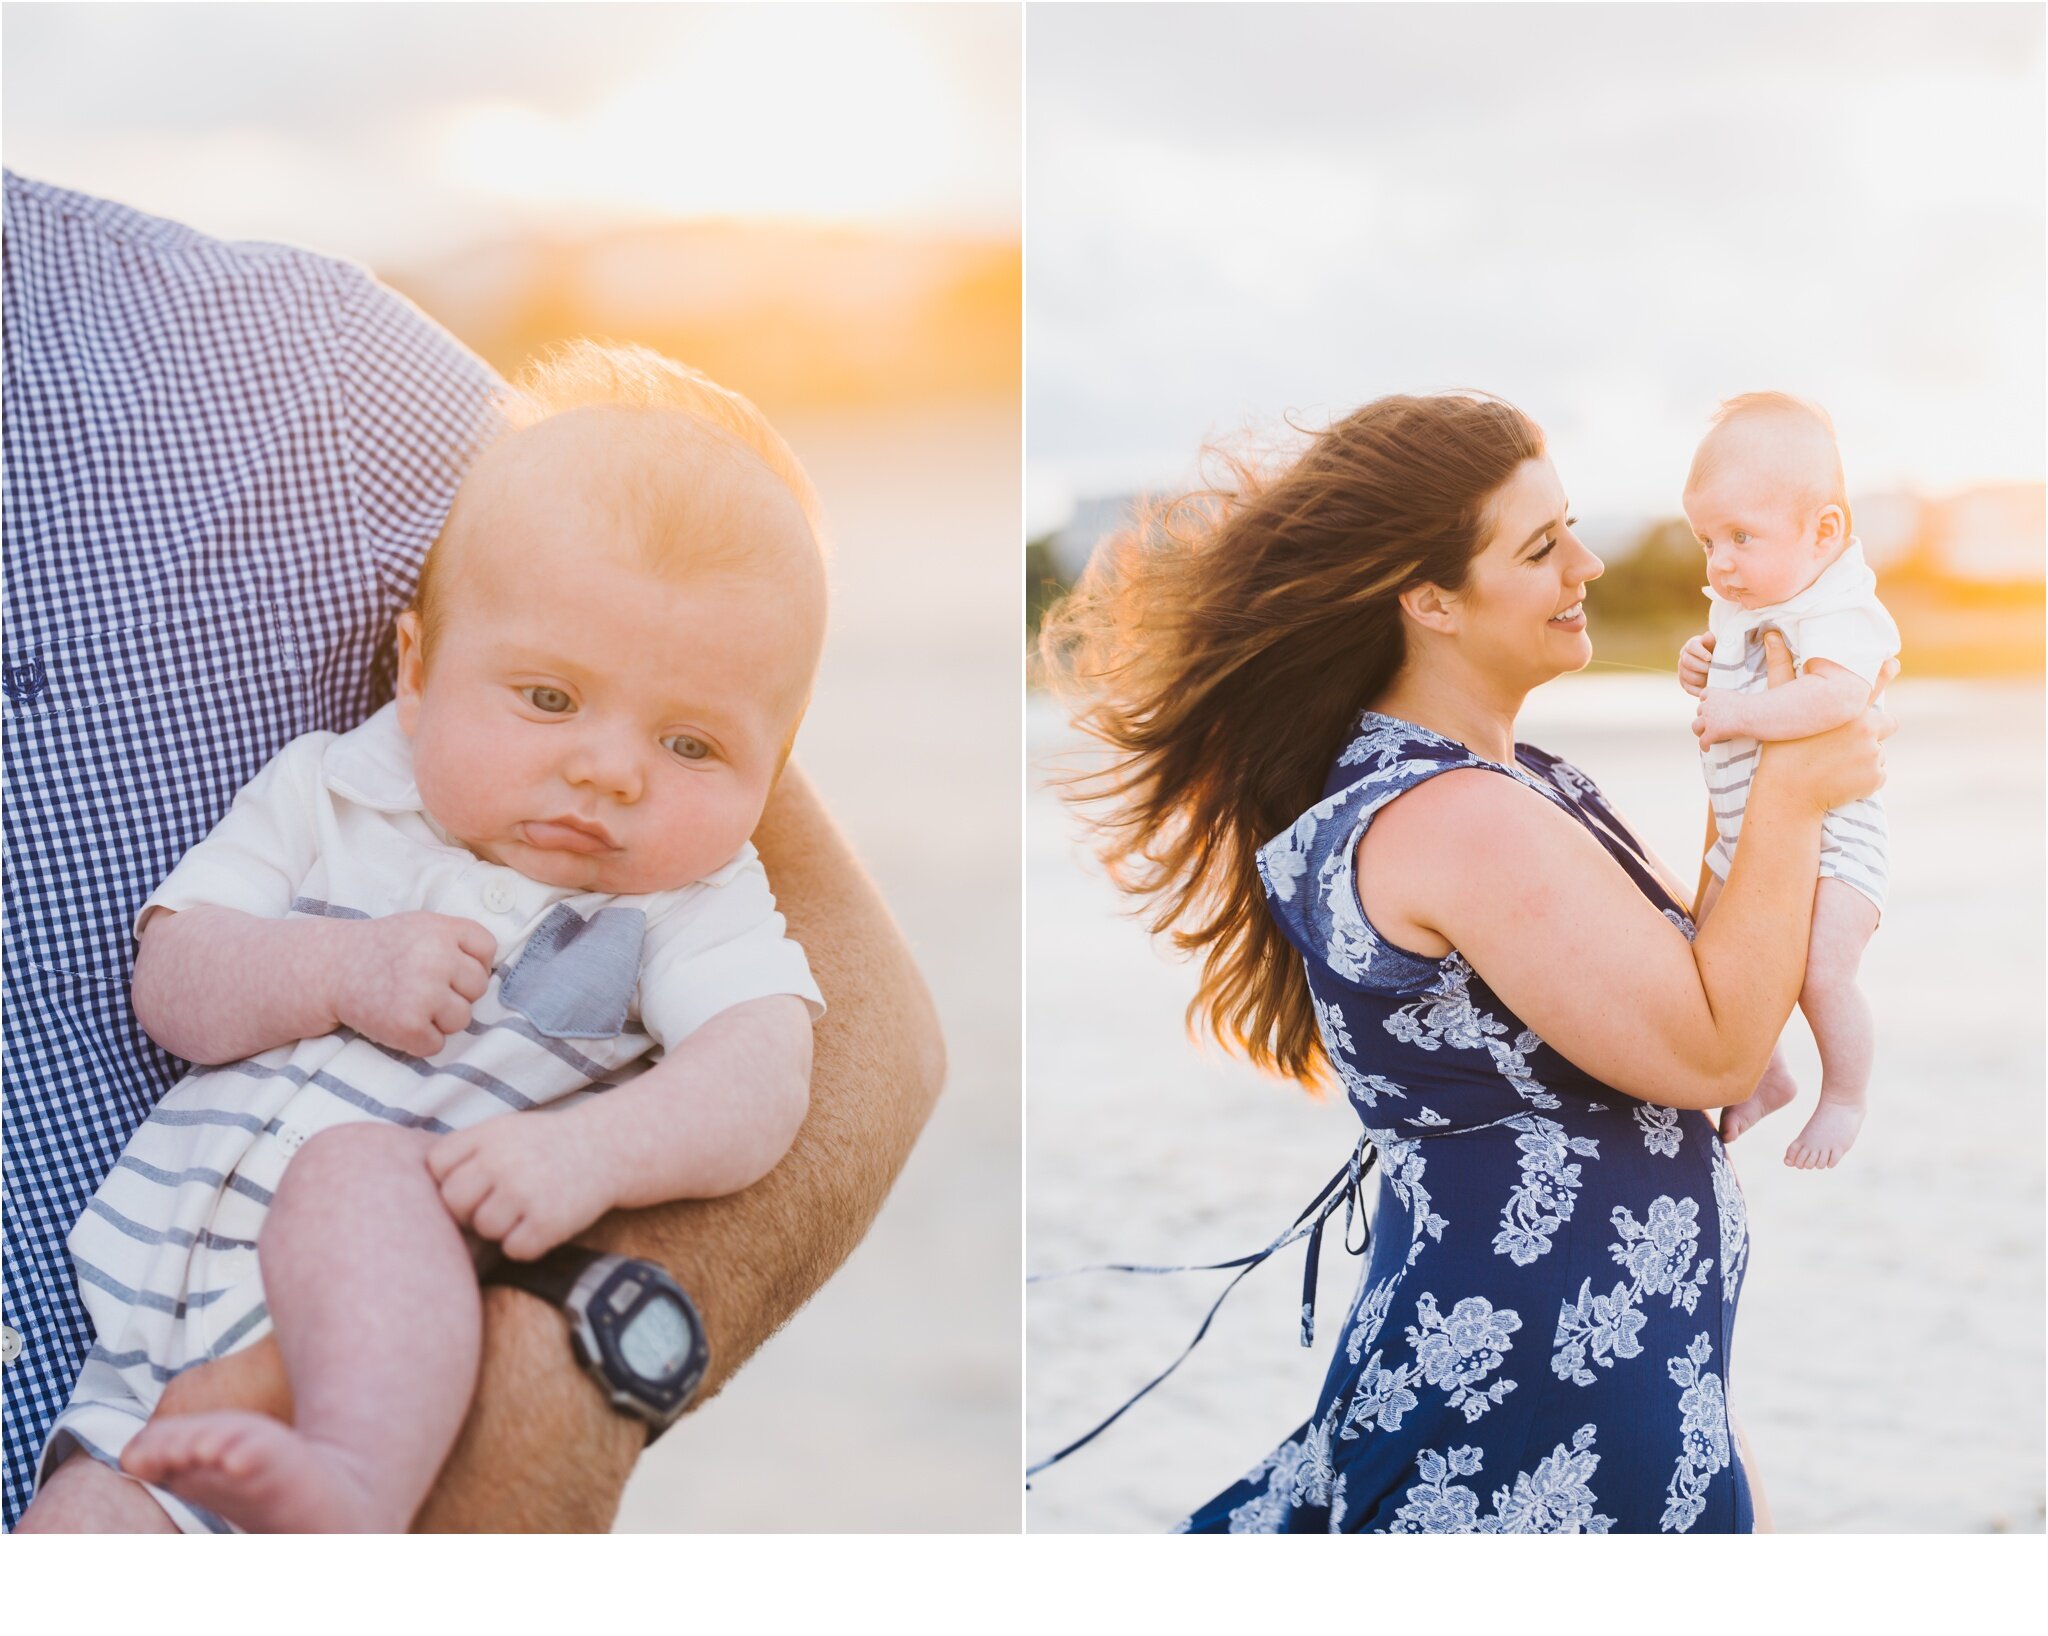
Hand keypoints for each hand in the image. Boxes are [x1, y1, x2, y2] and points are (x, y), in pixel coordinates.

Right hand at [328, 912, 495, 1057]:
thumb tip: (496, 974)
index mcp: (442, 930)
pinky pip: (436, 1044)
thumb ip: (459, 941)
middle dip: (455, 992)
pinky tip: (397, 1021)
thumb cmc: (384, 950)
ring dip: (439, 1019)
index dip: (470, 962)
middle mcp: (435, 959)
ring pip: (462, 1020)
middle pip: (478, 988)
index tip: (444, 966)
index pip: (487, 950)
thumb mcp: (422, 927)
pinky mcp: (407, 1026)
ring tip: (408, 1003)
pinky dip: (419, 1040)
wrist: (329, 969)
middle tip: (420, 987)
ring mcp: (422, 993)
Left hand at [428, 1113, 615, 1260]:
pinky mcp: (547, 1221)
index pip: (437, 1167)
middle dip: (471, 1209)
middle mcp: (502, 1161)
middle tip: (500, 1201)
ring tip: (526, 1208)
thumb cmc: (546, 1146)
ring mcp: (525, 1192)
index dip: (452, 1179)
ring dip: (502, 1227)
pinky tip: (544, 1223)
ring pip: (484, 1229)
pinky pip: (514, 1249)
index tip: (477, 1180)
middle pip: (454, 1202)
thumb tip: (415, 1200)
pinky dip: (527, 1244)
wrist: (607, 1147)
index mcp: (488, 1135)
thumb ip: (465, 1153)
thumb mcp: (504, 1131)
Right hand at [1677, 632, 1714, 697]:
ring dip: (1702, 678)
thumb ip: (1712, 642)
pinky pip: (1690, 688)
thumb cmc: (1718, 654)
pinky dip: (1700, 689)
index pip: (1692, 646)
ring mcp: (1682, 671)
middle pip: (1688, 662)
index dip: (1700, 652)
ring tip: (1713, 678)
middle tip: (1714, 669)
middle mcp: (1684, 657)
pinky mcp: (1684, 684)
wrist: (1717, 666)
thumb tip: (1708, 635)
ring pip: (1689, 676)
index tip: (1710, 657)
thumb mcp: (1717, 646)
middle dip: (1702, 667)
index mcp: (1691, 646)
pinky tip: (1709, 687)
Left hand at [1691, 689, 1748, 746]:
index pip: (1704, 694)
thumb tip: (1733, 703)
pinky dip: (1704, 745)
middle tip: (1708, 723)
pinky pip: (1703, 741)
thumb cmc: (1751, 706)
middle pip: (1699, 710)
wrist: (1752, 714)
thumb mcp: (1736, 696)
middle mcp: (1708, 705)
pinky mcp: (1712, 732)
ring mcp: (1708, 719)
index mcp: (1715, 694)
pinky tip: (1707, 749)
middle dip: (1703, 716)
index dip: (1704, 700)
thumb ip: (1729, 698)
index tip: (1707, 704)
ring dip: (1698, 731)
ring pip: (1696, 726)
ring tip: (1703, 735)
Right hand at [1754, 631, 1895, 816]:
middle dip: (1873, 728)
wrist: (1787, 796)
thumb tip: (1771, 633)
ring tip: (1834, 763)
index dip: (1886, 672)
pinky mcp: (1876, 779)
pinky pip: (1876, 774)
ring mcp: (1874, 755)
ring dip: (1863, 754)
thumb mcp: (1780, 707)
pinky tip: (1839, 778)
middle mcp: (1869, 728)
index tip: (1892, 663)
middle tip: (1850, 737)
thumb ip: (1780, 668)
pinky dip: (1862, 776)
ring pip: (1877, 750)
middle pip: (1886, 723)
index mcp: (1850, 709)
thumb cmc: (1781, 749)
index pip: (1878, 683)